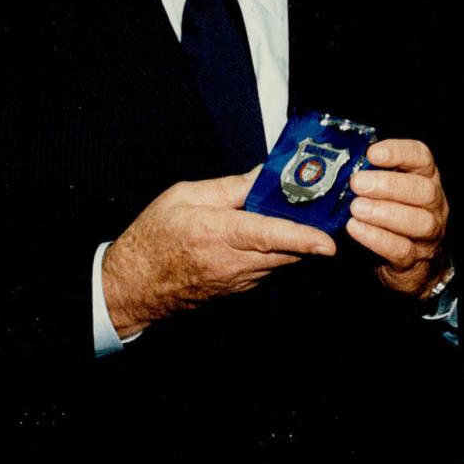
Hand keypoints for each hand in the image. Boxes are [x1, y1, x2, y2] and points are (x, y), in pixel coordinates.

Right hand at [103, 169, 335, 335]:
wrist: (134, 284)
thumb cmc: (154, 237)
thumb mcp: (185, 196)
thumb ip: (230, 187)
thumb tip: (264, 174)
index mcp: (217, 233)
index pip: (269, 236)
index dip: (302, 238)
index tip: (328, 240)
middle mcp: (233, 262)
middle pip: (288, 250)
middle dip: (310, 233)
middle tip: (325, 209)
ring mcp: (239, 280)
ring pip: (283, 260)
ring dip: (294, 241)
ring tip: (293, 215)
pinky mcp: (241, 289)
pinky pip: (271, 268)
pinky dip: (278, 252)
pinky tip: (270, 235)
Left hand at [345, 138, 449, 295]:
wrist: (411, 263)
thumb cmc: (393, 216)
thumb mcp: (387, 190)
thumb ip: (371, 174)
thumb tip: (338, 162)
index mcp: (426, 178)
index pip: (421, 157)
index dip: (399, 152)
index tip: (372, 153)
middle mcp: (433, 204)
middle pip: (422, 190)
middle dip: (389, 185)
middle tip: (357, 183)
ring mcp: (429, 234)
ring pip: (418, 222)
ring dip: (384, 213)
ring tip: (356, 208)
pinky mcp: (415, 260)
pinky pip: (400, 249)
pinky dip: (377, 238)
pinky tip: (356, 228)